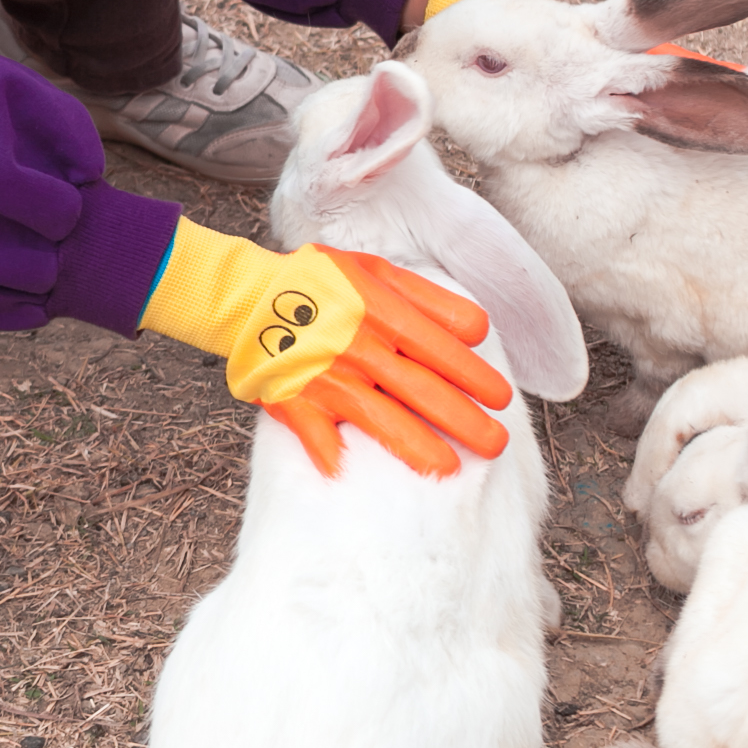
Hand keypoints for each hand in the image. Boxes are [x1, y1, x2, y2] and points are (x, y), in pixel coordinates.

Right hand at [140, 222, 510, 477]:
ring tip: (451, 469)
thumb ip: (426, 295)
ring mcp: (325, 375)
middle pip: (420, 388)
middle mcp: (357, 344)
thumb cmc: (320, 282)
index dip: (475, 374)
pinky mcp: (295, 400)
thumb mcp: (375, 270)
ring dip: (417, 446)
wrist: (246, 295)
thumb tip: (477, 331)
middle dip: (465, 419)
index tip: (501, 397)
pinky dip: (333, 457)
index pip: (439, 346)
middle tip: (497, 443)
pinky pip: (316, 436)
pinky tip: (353, 477)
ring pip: (380, 418)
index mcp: (379, 309)